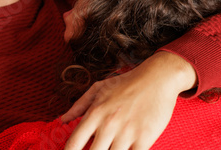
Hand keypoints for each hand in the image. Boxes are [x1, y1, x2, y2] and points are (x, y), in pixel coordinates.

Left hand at [61, 51, 196, 149]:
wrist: (156, 78)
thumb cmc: (127, 83)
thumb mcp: (99, 88)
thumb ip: (79, 105)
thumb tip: (64, 119)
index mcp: (95, 113)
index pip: (74, 143)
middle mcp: (108, 125)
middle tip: (96, 149)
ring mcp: (126, 133)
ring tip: (111, 148)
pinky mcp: (144, 139)